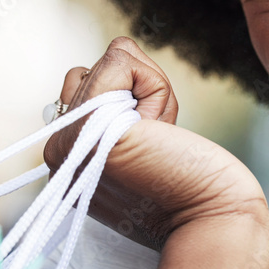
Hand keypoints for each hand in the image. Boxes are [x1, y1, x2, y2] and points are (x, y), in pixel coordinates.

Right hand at [43, 36, 268, 250]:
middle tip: (157, 138)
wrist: (210, 214)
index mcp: (68, 157)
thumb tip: (116, 54)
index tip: (149, 144)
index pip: (81, 88)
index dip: (127, 102)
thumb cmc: (188, 177)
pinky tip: (158, 125)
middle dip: (138, 91)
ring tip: (157, 134)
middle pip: (95, 70)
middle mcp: (57, 149)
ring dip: (147, 88)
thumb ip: (115, 104)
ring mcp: (69, 139)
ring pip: (110, 61)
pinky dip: (152, 83)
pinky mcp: (91, 125)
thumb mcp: (140, 136)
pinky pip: (119, 59)